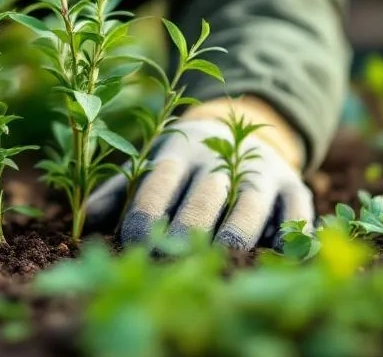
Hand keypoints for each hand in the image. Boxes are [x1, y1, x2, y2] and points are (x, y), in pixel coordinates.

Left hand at [85, 97, 315, 249]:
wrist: (242, 125)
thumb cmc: (183, 163)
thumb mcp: (150, 164)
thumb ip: (118, 191)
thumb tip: (84, 222)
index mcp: (179, 151)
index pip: (160, 180)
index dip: (147, 211)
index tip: (135, 244)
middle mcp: (221, 157)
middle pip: (206, 192)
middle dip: (191, 225)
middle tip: (175, 257)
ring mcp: (262, 169)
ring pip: (252, 199)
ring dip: (239, 229)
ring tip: (224, 258)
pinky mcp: (294, 184)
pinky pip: (298, 208)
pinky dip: (292, 230)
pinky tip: (277, 254)